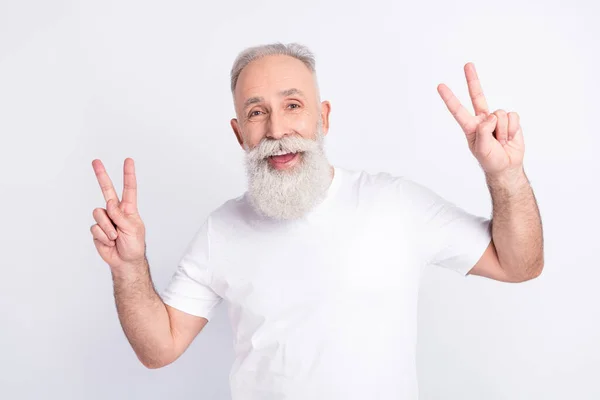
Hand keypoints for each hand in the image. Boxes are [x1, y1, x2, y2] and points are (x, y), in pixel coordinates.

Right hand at [90, 158, 145, 269]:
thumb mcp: (133, 229)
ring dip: (108, 228)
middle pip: (106, 190)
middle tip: (96, 161)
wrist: (125, 261)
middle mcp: (115, 210)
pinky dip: (103, 236)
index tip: (128, 160)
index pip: (129, 189)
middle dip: (101, 175)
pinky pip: (96, 228)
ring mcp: (105, 219)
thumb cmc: (134, 245)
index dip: (128, 174)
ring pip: (99, 213)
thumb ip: (121, 216)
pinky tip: (109, 241)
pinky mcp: (97, 229)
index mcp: (128, 209)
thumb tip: (109, 204)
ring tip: (116, 237)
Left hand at [437, 62, 524, 176]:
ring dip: (502, 130)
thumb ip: (483, 132)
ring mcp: (496, 119)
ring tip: (500, 141)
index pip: (458, 110)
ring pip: (499, 114)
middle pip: (477, 96)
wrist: (507, 166)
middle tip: (467, 64)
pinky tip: (509, 137)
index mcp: (471, 127)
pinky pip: (512, 117)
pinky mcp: (510, 120)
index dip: (450, 98)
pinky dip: (512, 129)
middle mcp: (482, 119)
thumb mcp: (481, 149)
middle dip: (473, 80)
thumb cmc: (490, 159)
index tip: (440, 86)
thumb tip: (491, 115)